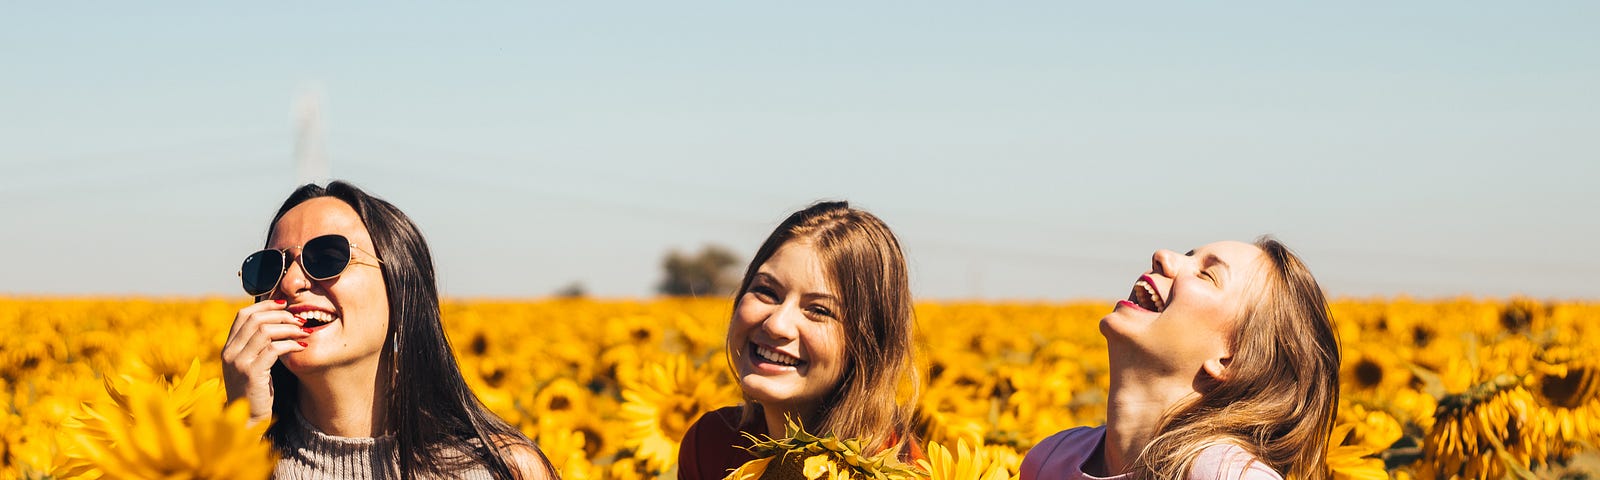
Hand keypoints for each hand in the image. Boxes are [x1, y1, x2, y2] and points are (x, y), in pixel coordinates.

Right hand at [221, 299, 308, 425]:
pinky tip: (302, 346)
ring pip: (265, 331)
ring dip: (289, 328)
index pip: (243, 315)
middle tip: (300, 319)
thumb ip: (258, 346)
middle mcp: (229, 352)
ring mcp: (238, 362)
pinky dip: (290, 344)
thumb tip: (278, 322)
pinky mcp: (251, 373)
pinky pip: (274, 349)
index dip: (265, 305)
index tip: (285, 305)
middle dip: (282, 315)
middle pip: (256, 319)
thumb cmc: (256, 391)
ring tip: (304, 331)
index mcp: (228, 347)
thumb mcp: (252, 364)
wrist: (247, 420)